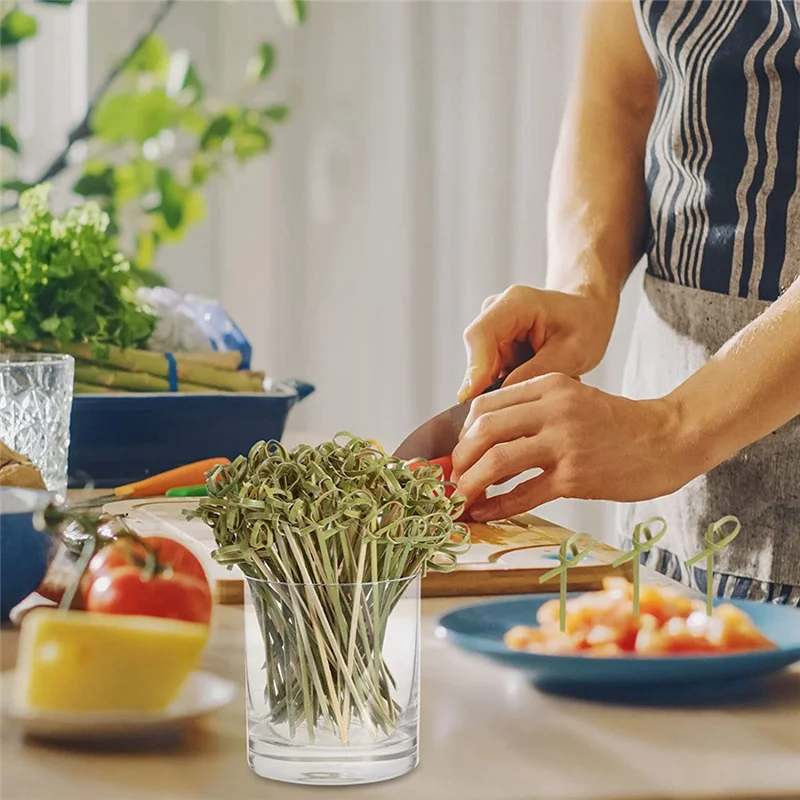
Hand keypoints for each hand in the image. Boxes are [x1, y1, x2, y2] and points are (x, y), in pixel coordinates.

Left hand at [452, 374, 692, 520]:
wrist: (668, 438)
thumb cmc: (616, 424)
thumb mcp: (573, 399)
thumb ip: (532, 411)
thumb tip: (483, 437)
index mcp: (548, 386)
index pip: (484, 406)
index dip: (461, 433)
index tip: (455, 453)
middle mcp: (554, 409)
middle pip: (483, 431)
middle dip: (460, 459)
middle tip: (453, 478)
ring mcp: (565, 442)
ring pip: (498, 461)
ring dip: (471, 483)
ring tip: (462, 498)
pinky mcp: (576, 476)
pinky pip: (524, 493)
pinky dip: (497, 505)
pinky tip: (485, 513)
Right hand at [458, 285, 617, 402]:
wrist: (587, 315)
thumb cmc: (584, 326)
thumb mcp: (571, 352)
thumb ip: (535, 372)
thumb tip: (502, 398)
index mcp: (516, 303)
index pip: (481, 335)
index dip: (474, 368)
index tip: (472, 398)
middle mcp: (495, 312)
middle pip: (476, 357)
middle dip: (492, 387)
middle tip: (528, 407)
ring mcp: (492, 331)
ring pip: (482, 371)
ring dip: (505, 389)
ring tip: (542, 391)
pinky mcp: (492, 348)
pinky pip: (490, 376)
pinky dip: (509, 387)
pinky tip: (535, 385)